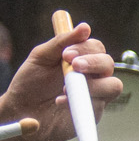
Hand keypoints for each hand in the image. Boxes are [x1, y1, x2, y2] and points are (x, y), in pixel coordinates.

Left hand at [0, 22, 120, 140]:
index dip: (85, 48)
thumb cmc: (31, 84)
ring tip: (66, 89)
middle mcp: (91, 76)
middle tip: (75, 67)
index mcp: (80, 59)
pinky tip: (61, 102)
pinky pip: (99, 105)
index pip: (95, 47)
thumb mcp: (41, 57)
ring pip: (113, 85)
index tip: (67, 54)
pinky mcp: (94, 113)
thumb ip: (61, 42)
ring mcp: (95, 95)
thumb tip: (84, 26)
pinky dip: (80, 102)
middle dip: (93, 63)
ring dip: (92, 85)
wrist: (23, 111)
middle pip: (108, 64)